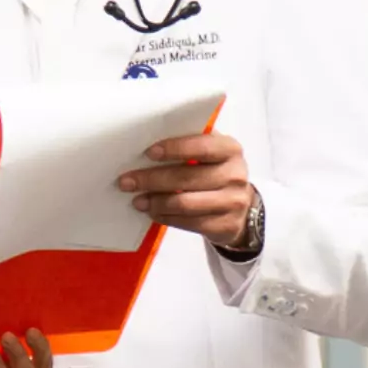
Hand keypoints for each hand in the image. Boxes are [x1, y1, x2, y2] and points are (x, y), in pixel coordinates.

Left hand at [118, 133, 255, 247]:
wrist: (240, 206)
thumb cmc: (215, 172)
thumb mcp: (210, 153)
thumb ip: (189, 144)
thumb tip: (146, 142)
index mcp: (230, 149)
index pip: (201, 146)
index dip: (174, 149)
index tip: (148, 153)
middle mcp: (235, 175)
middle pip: (187, 177)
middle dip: (152, 179)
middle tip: (127, 182)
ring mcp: (233, 202)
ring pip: (185, 203)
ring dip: (155, 202)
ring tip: (137, 201)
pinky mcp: (226, 225)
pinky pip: (189, 223)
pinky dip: (166, 217)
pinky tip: (153, 212)